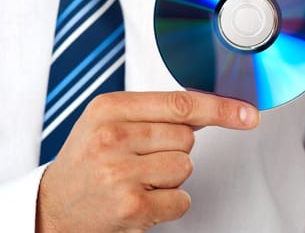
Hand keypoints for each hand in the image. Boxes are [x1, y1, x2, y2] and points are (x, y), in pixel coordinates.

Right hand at [35, 91, 258, 232]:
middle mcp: (112, 136)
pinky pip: (181, 198)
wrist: (53, 205)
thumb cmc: (88, 160)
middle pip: (187, 137)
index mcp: (110, 108)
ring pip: (186, 167)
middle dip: (174, 150)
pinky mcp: (131, 205)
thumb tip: (211, 106)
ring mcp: (120, 172)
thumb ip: (157, 111)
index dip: (221, 108)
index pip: (181, 103)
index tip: (247, 113)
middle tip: (141, 159)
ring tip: (137, 179)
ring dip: (170, 177)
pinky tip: (140, 198)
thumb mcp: (110, 121)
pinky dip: (169, 203)